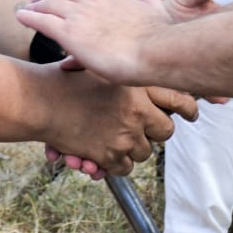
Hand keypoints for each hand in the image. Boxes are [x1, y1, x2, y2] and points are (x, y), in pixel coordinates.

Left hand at [16, 0, 164, 85]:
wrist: (156, 50)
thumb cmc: (159, 37)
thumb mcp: (155, 10)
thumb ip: (149, 0)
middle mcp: (93, 0)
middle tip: (37, 0)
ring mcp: (79, 15)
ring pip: (49, 3)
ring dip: (35, 4)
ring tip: (26, 9)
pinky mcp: (69, 33)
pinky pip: (42, 21)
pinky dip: (29, 17)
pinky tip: (21, 17)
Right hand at [38, 72, 196, 177]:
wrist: (39, 100)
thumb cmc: (64, 78)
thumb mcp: (100, 65)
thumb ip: (122, 71)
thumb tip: (137, 69)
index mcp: (137, 85)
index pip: (178, 98)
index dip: (189, 108)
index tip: (193, 114)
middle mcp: (137, 110)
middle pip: (165, 130)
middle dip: (156, 133)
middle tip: (147, 131)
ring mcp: (124, 135)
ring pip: (144, 152)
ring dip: (134, 149)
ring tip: (120, 142)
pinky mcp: (109, 155)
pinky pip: (124, 168)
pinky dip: (117, 166)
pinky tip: (106, 157)